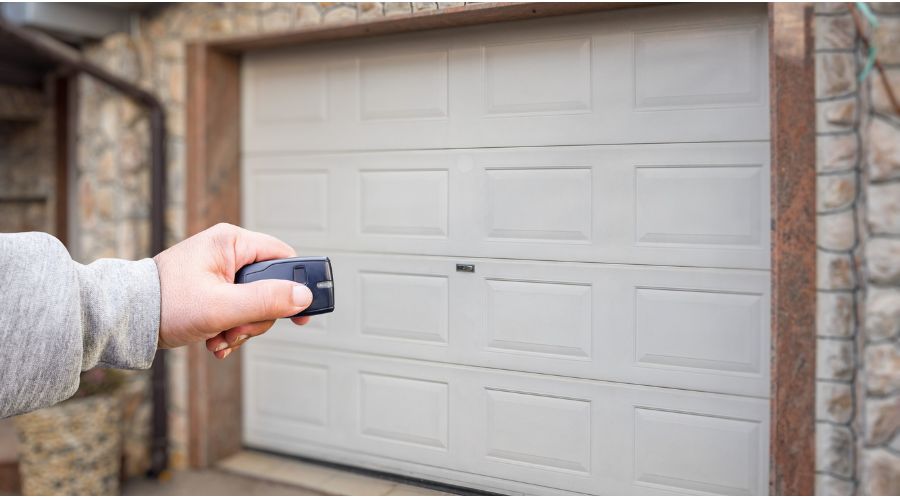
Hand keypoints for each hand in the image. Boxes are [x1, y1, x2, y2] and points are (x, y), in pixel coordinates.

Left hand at [153, 223, 312, 358]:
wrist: (125, 319)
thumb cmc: (164, 304)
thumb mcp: (222, 306)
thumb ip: (266, 301)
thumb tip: (303, 297)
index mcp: (231, 242)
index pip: (283, 257)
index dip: (297, 285)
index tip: (302, 313)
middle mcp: (227, 252)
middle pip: (270, 287)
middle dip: (257, 317)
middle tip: (237, 330)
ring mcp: (219, 272)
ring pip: (254, 303)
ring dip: (242, 328)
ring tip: (220, 337)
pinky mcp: (212, 289)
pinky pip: (238, 310)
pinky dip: (230, 329)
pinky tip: (215, 339)